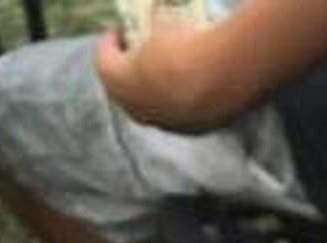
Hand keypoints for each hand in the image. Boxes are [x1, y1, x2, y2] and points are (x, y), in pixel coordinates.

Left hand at [95, 23, 221, 131]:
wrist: (223, 76)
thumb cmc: (184, 47)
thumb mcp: (160, 28)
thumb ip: (151, 33)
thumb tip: (158, 30)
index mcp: (115, 80)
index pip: (103, 59)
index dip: (111, 41)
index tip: (120, 29)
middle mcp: (133, 109)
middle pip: (125, 89)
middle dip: (130, 71)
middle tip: (140, 54)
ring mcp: (162, 123)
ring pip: (152, 106)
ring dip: (156, 90)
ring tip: (170, 72)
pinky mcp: (190, 130)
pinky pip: (178, 114)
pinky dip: (181, 101)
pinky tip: (194, 85)